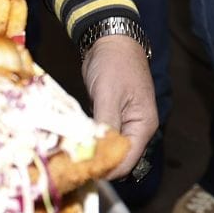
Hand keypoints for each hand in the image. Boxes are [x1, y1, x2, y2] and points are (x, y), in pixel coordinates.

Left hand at [83, 35, 159, 176]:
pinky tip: (73, 143)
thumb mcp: (109, 94)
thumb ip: (106, 124)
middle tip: (72, 168)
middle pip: (119, 158)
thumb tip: (97, 152)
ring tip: (70, 159)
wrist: (110, 38)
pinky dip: (90, 141)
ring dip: (92, 153)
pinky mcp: (110, 116)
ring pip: (109, 148)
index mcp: (143, 125)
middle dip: (99, 164)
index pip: (127, 160)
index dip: (107, 170)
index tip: (82, 174)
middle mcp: (136, 128)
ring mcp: (124, 122)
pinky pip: (102, 136)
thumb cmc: (114, 64)